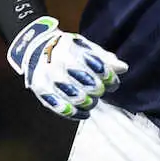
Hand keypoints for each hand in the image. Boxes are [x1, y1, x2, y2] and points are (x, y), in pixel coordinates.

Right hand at [6, 16, 127, 118]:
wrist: (35, 49)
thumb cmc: (67, 49)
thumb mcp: (85, 47)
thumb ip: (104, 58)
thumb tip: (123, 68)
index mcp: (71, 49)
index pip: (96, 66)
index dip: (108, 77)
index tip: (111, 81)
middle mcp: (58, 62)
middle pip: (88, 85)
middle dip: (98, 90)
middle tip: (99, 90)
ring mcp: (48, 78)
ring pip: (76, 99)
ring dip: (89, 103)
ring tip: (91, 100)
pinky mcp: (41, 91)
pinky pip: (62, 108)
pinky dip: (76, 113)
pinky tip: (83, 112)